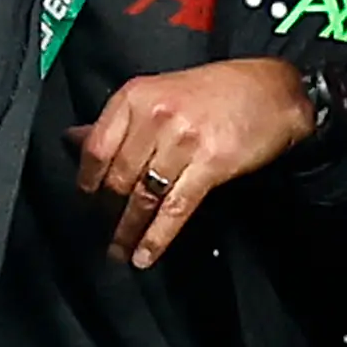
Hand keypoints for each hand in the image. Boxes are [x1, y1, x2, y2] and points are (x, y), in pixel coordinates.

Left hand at [72, 58, 315, 269]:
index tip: (86, 201)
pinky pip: (174, 209)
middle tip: (102, 232)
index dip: (87, 181)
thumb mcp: (159, 92)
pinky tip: (145, 255)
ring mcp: (182, 140)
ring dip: (127, 230)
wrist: (272, 91)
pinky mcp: (210, 165)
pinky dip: (156, 237)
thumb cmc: (215, 90)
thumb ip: (118, 120)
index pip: (96, 147)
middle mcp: (155, 116)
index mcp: (136, 96)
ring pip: (143, 196)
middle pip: (117, 176)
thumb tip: (74, 139)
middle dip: (107, 211)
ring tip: (118, 251)